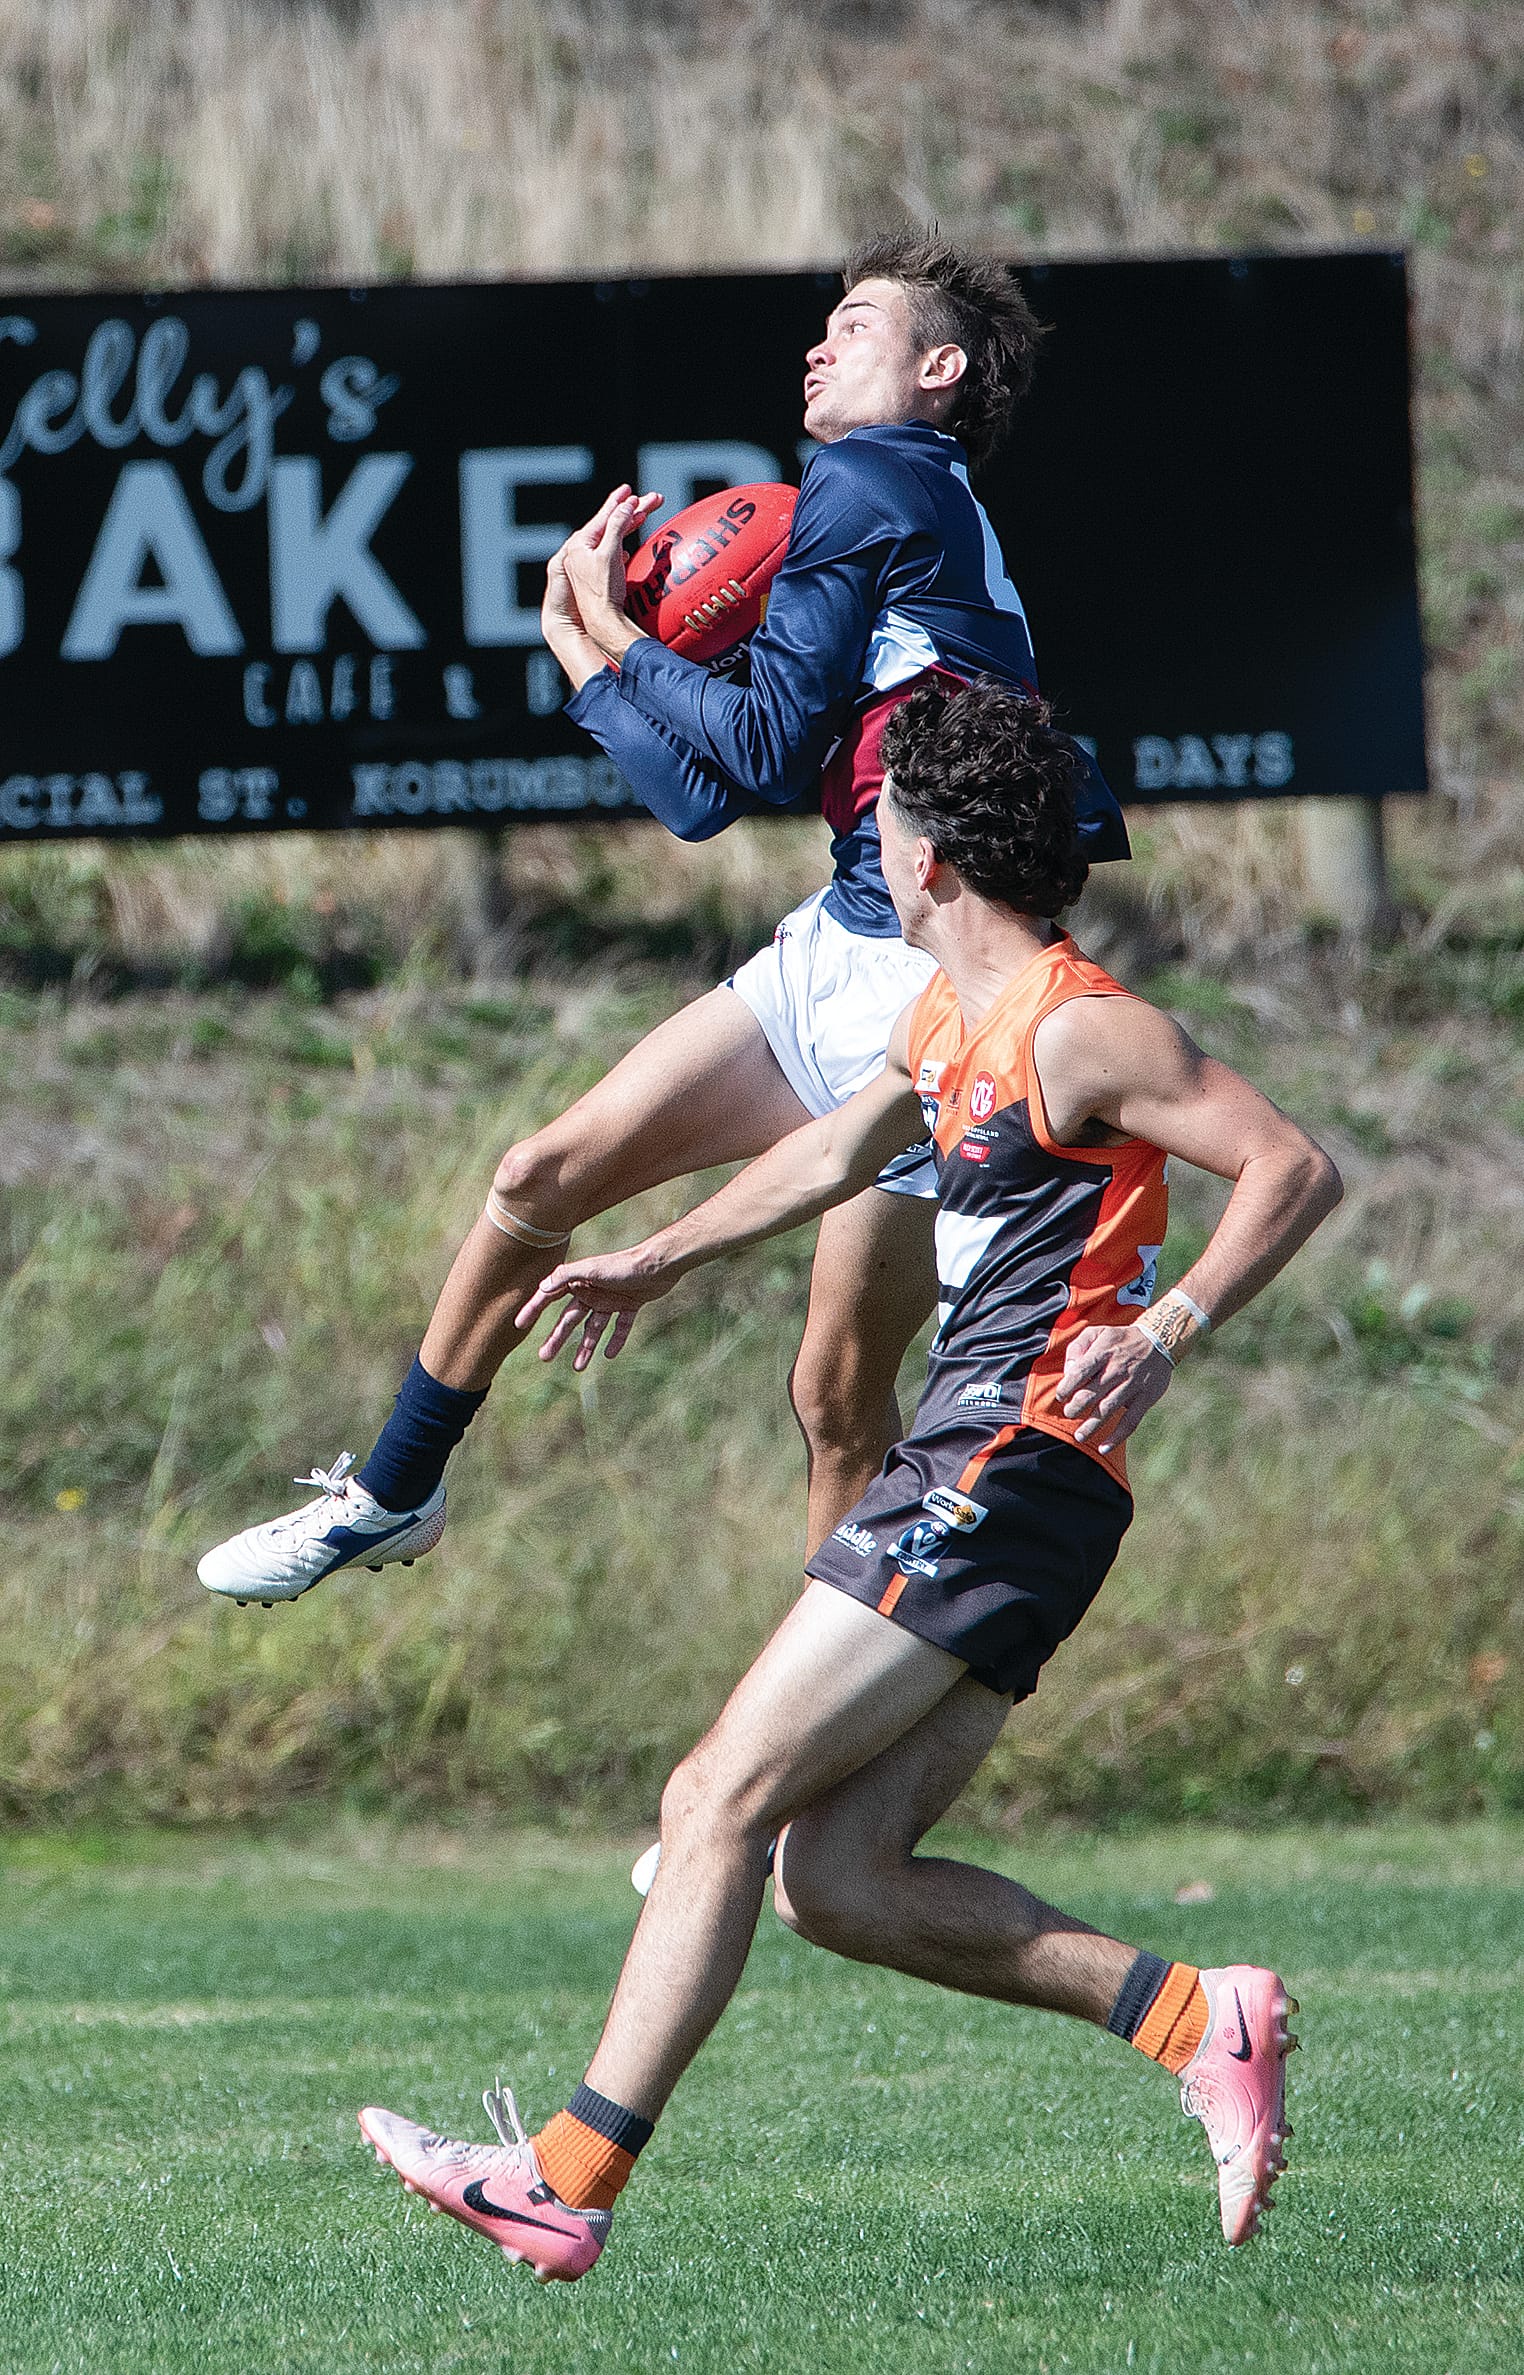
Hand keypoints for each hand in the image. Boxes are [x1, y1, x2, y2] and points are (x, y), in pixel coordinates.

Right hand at [515, 1241, 677, 1369]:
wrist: (659, 1264)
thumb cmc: (623, 1264)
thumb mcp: (591, 1269)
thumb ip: (565, 1276)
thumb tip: (541, 1288)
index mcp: (578, 1281)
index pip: (549, 1297)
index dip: (533, 1309)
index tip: (519, 1325)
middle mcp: (591, 1291)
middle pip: (569, 1319)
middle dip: (556, 1338)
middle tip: (544, 1357)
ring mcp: (610, 1299)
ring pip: (593, 1328)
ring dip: (585, 1347)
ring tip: (578, 1368)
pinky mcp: (629, 1305)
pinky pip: (619, 1327)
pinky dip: (615, 1340)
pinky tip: (609, 1355)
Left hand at [561, 484, 662, 651]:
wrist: (603, 622)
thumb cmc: (604, 591)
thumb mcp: (610, 554)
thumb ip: (616, 527)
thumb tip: (625, 505)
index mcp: (580, 544)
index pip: (603, 516)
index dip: (618, 502)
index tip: (629, 489)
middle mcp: (581, 552)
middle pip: (609, 525)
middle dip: (630, 512)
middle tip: (648, 500)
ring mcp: (588, 564)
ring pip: (611, 537)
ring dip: (628, 526)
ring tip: (643, 514)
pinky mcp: (596, 576)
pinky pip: (611, 552)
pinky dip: (622, 544)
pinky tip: (629, 546)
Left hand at [1057, 1323, 1172, 1453]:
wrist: (1158, 1341)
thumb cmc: (1120, 1339)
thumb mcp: (1097, 1332)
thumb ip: (1078, 1347)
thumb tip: (1068, 1371)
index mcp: (1103, 1352)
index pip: (1080, 1371)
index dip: (1067, 1386)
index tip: (1061, 1396)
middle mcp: (1117, 1369)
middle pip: (1092, 1393)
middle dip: (1076, 1407)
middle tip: (1069, 1414)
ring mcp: (1132, 1385)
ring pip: (1108, 1410)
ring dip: (1091, 1426)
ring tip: (1079, 1436)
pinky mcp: (1145, 1398)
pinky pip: (1130, 1421)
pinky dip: (1117, 1437)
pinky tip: (1104, 1448)